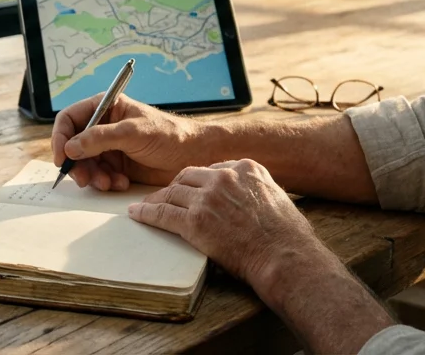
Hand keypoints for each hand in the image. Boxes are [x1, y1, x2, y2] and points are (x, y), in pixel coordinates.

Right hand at [52, 95, 208, 190]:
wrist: (194, 155)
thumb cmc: (169, 134)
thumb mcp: (133, 133)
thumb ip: (100, 138)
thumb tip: (71, 147)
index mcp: (105, 107)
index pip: (70, 119)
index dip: (61, 138)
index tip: (62, 158)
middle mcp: (103, 126)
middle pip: (73, 145)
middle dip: (77, 164)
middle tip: (84, 179)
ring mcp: (109, 147)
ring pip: (84, 164)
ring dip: (93, 176)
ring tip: (109, 183)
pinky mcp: (117, 165)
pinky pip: (99, 176)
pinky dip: (106, 182)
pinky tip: (121, 183)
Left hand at [127, 159, 323, 288]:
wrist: (285, 256)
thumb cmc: (287, 236)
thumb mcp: (277, 197)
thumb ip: (258, 189)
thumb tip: (251, 197)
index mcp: (246, 168)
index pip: (211, 169)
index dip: (198, 181)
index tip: (190, 189)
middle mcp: (224, 177)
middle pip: (188, 176)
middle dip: (175, 187)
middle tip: (165, 196)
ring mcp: (208, 198)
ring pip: (172, 193)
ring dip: (156, 199)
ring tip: (145, 205)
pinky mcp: (195, 221)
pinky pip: (163, 214)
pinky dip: (147, 213)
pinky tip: (137, 214)